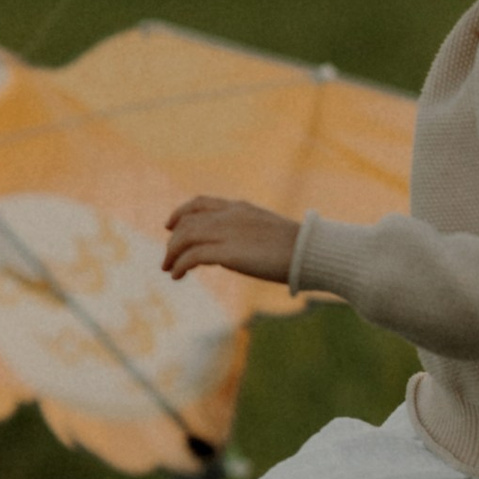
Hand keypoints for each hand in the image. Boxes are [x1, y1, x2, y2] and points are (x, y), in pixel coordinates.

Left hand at [163, 194, 298, 283]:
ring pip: (185, 237)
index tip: (169, 225)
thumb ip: (246, 233)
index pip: (200, 203)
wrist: (310, 251)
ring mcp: (228, 232)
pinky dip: (180, 265)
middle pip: (187, 223)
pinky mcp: (228, 253)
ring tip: (168, 269)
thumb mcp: (266, 231)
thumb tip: (234, 250)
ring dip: (172, 254)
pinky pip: (193, 256)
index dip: (180, 213)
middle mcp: (229, 215)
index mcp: (239, 207)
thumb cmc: (296, 247)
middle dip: (173, 241)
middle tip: (168, 259)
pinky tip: (177, 275)